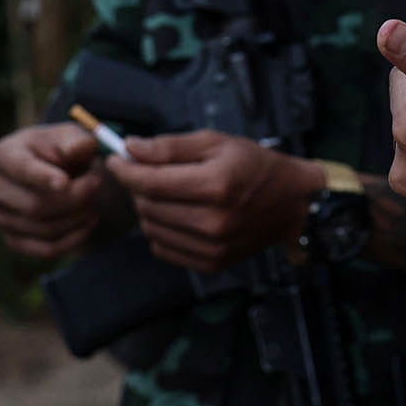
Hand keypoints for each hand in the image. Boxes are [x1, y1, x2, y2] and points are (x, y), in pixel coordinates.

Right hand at [0, 122, 105, 258]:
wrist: (56, 170)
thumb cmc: (61, 148)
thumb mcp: (70, 135)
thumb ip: (76, 140)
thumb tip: (80, 148)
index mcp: (3, 155)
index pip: (21, 169)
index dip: (42, 177)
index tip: (64, 183)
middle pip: (35, 205)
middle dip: (74, 198)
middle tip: (98, 184)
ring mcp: (0, 217)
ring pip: (44, 229)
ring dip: (77, 218)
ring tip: (94, 201)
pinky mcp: (14, 239)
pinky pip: (46, 250)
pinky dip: (73, 240)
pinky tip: (88, 223)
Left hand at [105, 130, 323, 273]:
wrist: (290, 203)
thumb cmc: (253, 165)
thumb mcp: (215, 141)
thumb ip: (170, 146)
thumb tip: (130, 148)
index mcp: (215, 185)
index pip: (150, 182)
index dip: (125, 170)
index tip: (115, 159)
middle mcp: (213, 222)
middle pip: (148, 207)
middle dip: (136, 186)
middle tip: (142, 171)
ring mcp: (213, 247)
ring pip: (151, 229)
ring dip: (147, 209)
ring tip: (162, 193)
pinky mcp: (212, 264)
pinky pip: (164, 249)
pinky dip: (160, 231)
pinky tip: (175, 214)